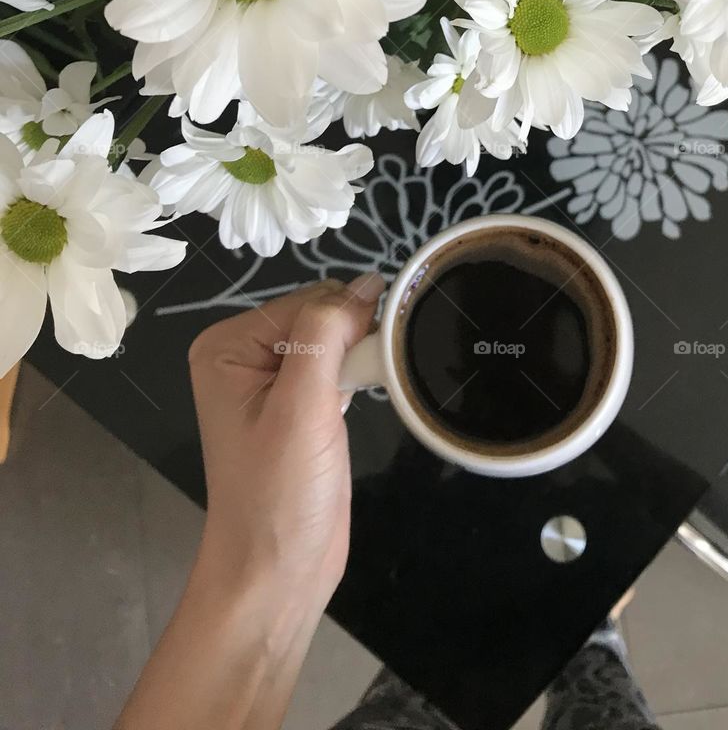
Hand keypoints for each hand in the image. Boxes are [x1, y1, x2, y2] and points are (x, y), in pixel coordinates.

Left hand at [187, 273, 382, 610]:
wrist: (277, 575)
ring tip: (359, 395)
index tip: (364, 362)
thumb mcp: (300, 405)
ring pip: (336, 337)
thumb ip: (327, 333)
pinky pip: (339, 365)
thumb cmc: (280, 494)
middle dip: (352, 339)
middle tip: (361, 384)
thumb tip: (367, 283)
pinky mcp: (299, 406)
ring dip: (358, 358)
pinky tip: (357, 402)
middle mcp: (244, 354)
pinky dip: (358, 376)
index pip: (307, 298)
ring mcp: (271, 381)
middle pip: (322, 313)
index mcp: (228, 344)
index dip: (345, 321)